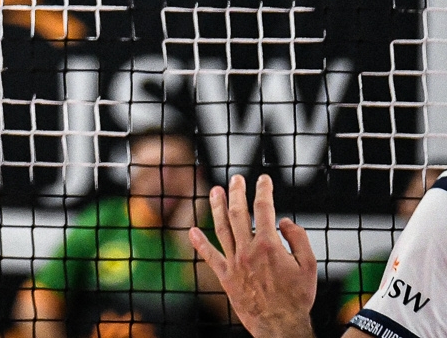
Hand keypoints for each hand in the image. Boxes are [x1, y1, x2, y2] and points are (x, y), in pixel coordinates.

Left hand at [186, 174, 317, 337]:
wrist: (280, 325)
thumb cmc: (298, 297)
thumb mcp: (310, 267)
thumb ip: (299, 239)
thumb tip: (284, 221)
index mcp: (269, 245)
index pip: (265, 209)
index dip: (264, 191)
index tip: (264, 179)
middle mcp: (248, 250)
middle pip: (239, 213)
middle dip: (237, 193)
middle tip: (236, 179)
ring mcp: (234, 262)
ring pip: (222, 228)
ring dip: (217, 208)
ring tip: (214, 191)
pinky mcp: (225, 276)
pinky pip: (209, 256)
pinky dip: (199, 243)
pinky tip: (192, 230)